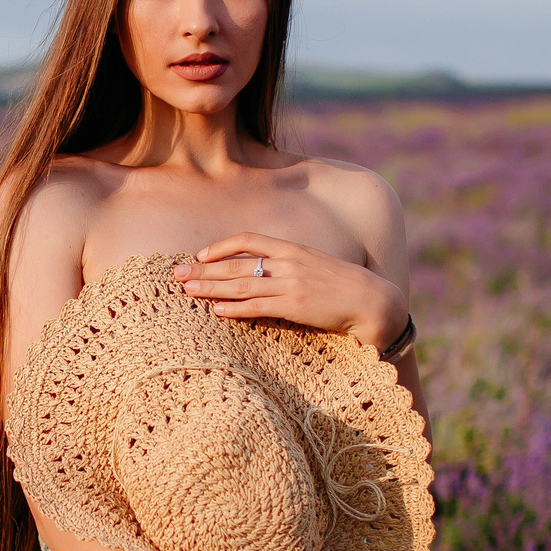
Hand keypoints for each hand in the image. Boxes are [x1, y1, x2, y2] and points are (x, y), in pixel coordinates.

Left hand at [174, 234, 408, 348]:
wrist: (373, 301)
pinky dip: (235, 308)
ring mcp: (291, 285)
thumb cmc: (345, 286)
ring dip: (211, 287)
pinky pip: (258, 307)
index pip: (249, 239)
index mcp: (293, 249)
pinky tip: (217, 310)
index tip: (201, 254)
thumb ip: (290, 265)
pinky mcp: (295, 307)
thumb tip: (266, 272)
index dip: (221, 246)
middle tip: (177, 273)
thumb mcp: (316, 265)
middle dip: (204, 268)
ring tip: (187, 290)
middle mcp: (288, 263)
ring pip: (242, 284)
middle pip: (237, 263)